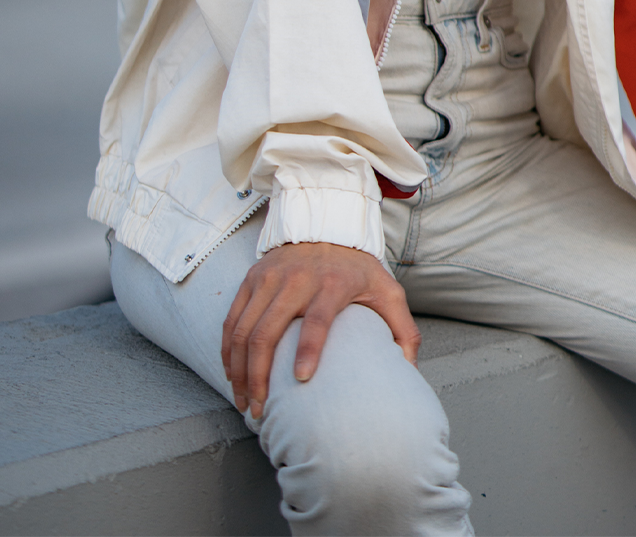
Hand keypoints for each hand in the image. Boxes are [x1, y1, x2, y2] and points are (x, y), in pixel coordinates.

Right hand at [221, 242, 419, 418]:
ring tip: (245, 401)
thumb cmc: (357, 267)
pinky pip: (232, 320)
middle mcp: (296, 279)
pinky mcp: (252, 278)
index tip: (302, 379)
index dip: (309, 349)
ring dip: (239, 371)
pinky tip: (233, 375)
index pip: (318, 319)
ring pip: (244, 330)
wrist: (326, 225)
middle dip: (259, 376)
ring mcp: (269, 278)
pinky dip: (228, 351)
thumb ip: (402, 328)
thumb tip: (408, 368)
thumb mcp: (387, 290)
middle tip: (261, 410)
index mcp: (332, 283)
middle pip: (267, 331)